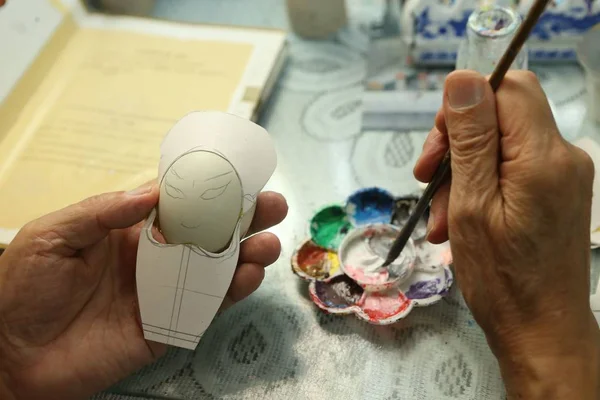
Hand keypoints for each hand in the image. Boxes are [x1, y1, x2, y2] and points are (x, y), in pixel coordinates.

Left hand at [0, 182, 286, 399]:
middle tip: (271, 205)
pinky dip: (232, 291)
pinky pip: (206, 307)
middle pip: (207, 234)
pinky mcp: (168, 325)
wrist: (10, 356)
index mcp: (129, 230)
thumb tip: (152, 192)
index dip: (209, 189)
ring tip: (269, 242)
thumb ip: (102, 211)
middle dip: (242, 219)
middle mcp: (154, 257)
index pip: (178, 204)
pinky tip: (249, 275)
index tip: (238, 176)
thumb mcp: (53, 235)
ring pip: (216, 269)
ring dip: (247, 254)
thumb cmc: (22, 289)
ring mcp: (164, 291)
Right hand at [415, 70, 599, 398]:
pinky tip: (457, 220)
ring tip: (439, 217)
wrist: (540, 329)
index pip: (509, 88)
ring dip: (461, 171)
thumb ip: (470, 139)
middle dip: (457, 140)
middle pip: (503, 114)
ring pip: (501, 143)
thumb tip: (463, 78)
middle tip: (426, 178)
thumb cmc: (501, 278)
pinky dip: (479, 186)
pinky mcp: (555, 192)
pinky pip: (510, 169)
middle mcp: (562, 158)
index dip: (467, 102)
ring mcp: (562, 176)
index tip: (439, 143)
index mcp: (544, 157)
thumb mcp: (471, 205)